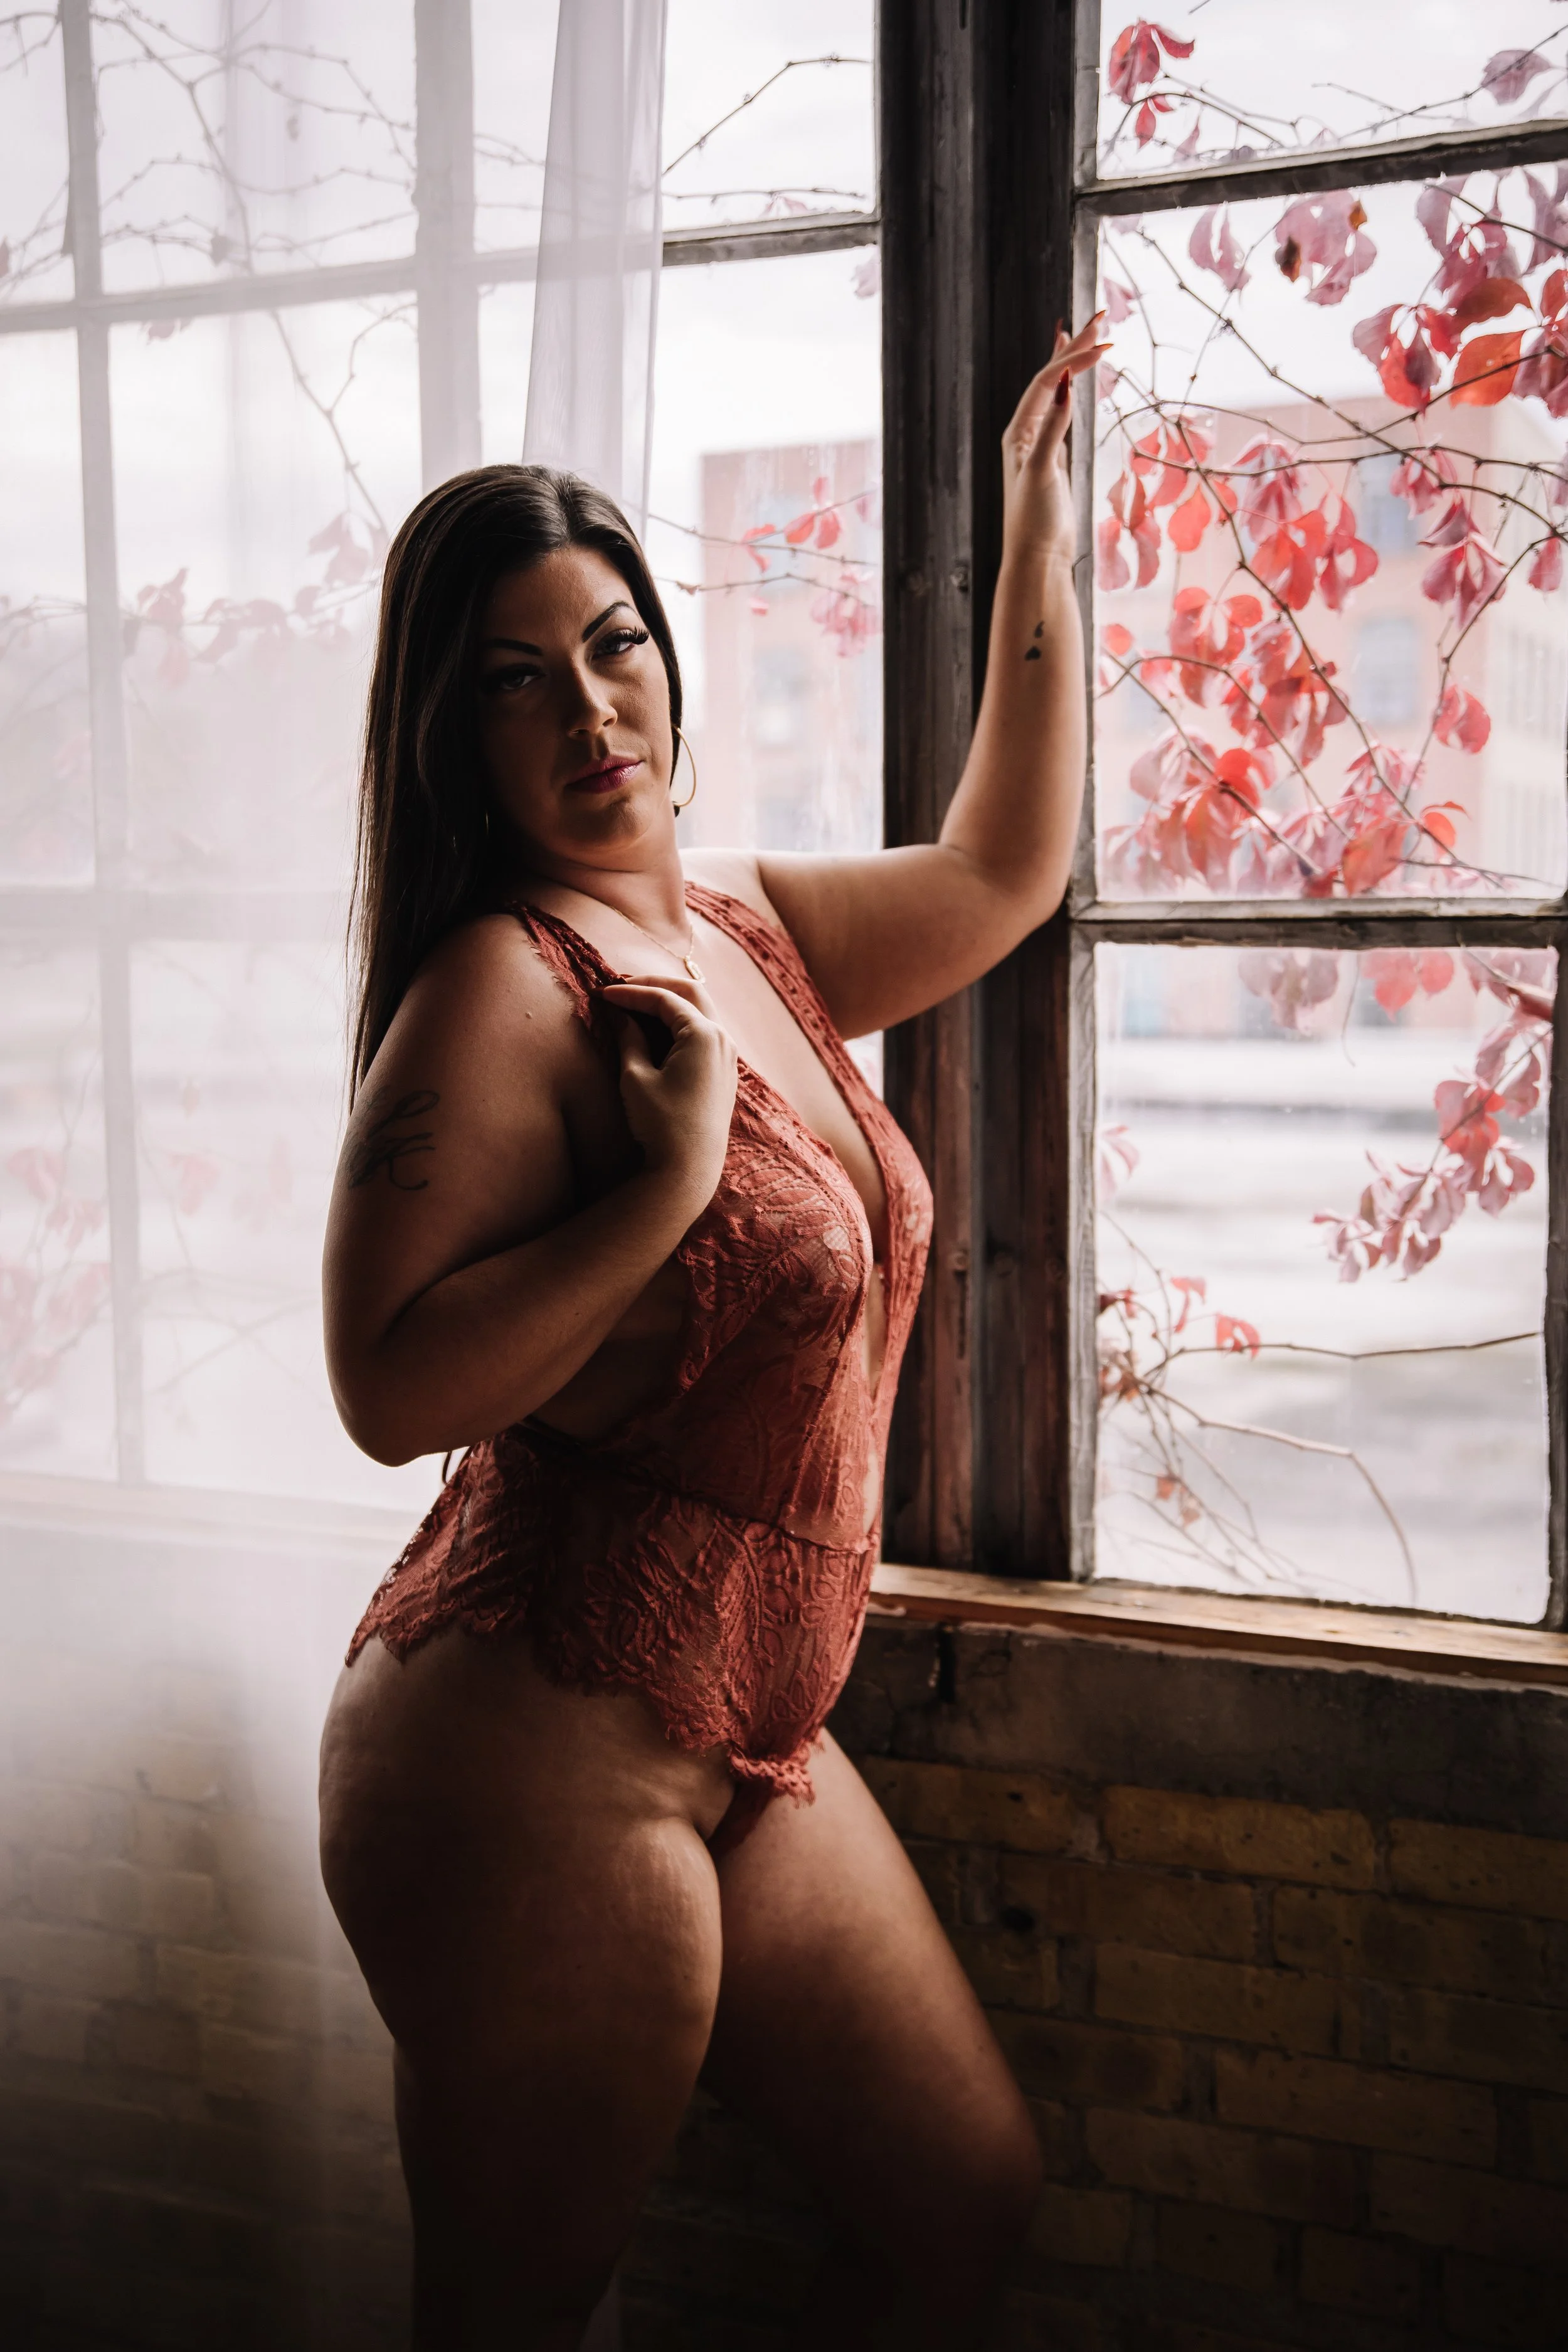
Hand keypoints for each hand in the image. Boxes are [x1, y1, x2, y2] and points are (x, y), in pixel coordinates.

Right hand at [600, 974, 738, 1215]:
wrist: (689, 1169)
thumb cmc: (661, 1124)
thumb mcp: (636, 1077)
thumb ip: (629, 1039)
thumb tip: (620, 1015)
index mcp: (704, 1035)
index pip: (664, 999)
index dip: (631, 992)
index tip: (603, 993)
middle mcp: (723, 1038)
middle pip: (690, 992)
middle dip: (655, 985)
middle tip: (622, 986)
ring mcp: (728, 1054)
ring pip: (700, 1009)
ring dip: (670, 1000)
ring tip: (637, 1002)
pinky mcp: (725, 1070)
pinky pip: (705, 1030)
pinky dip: (681, 1020)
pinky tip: (658, 1026)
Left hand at [1000, 315, 1111, 565]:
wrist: (1038, 557)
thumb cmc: (1035, 520)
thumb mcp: (1043, 471)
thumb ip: (1053, 428)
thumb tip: (1067, 384)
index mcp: (1018, 432)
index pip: (1047, 383)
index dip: (1074, 361)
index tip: (1105, 345)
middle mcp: (1026, 433)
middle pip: (1051, 380)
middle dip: (1075, 348)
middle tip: (1099, 316)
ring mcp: (1040, 444)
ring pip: (1057, 393)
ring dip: (1073, 363)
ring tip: (1086, 333)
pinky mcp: (1053, 459)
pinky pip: (1061, 413)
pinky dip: (1070, 392)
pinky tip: (1074, 381)